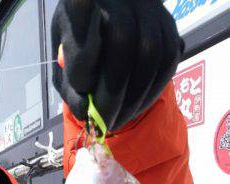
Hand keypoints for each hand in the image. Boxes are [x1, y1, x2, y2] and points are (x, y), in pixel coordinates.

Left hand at [51, 0, 183, 130]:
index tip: (83, 97)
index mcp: (77, 3)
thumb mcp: (64, 65)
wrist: (108, 20)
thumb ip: (71, 88)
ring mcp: (147, 7)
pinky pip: (168, 58)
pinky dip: (153, 90)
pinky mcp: (168, 22)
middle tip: (105, 124)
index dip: (83, 59)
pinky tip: (137, 108)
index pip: (81, 21)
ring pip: (150, 50)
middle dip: (113, 91)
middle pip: (122, 38)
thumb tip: (85, 113)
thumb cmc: (78, 49)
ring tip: (119, 120)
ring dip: (135, 96)